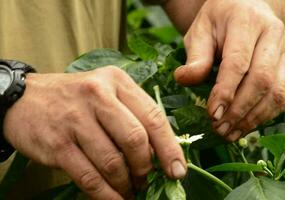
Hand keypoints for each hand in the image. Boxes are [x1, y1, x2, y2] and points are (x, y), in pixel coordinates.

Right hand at [3, 66, 185, 198]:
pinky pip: (89, 176)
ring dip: (126, 183)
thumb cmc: (75, 98)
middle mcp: (97, 95)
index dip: (170, 148)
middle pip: (135, 139)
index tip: (178, 170)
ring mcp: (75, 119)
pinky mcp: (57, 144)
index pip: (153, 117)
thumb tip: (160, 153)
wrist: (24, 98)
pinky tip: (114, 199)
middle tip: (145, 179)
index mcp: (117, 82)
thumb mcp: (107, 93)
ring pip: (113, 162)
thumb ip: (133, 116)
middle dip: (145, 167)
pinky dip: (106, 194)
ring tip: (129, 189)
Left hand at [174, 0, 284, 140]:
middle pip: (262, 80)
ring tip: (230, 133)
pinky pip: (284, 97)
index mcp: (247, 20)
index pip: (238, 62)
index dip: (226, 91)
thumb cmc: (219, 22)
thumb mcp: (200, 31)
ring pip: (277, 92)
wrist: (246, 10)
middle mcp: (273, 33)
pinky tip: (245, 126)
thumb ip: (195, 56)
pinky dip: (265, 116)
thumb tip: (183, 79)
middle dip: (240, 110)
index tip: (212, 114)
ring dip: (253, 118)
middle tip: (219, 128)